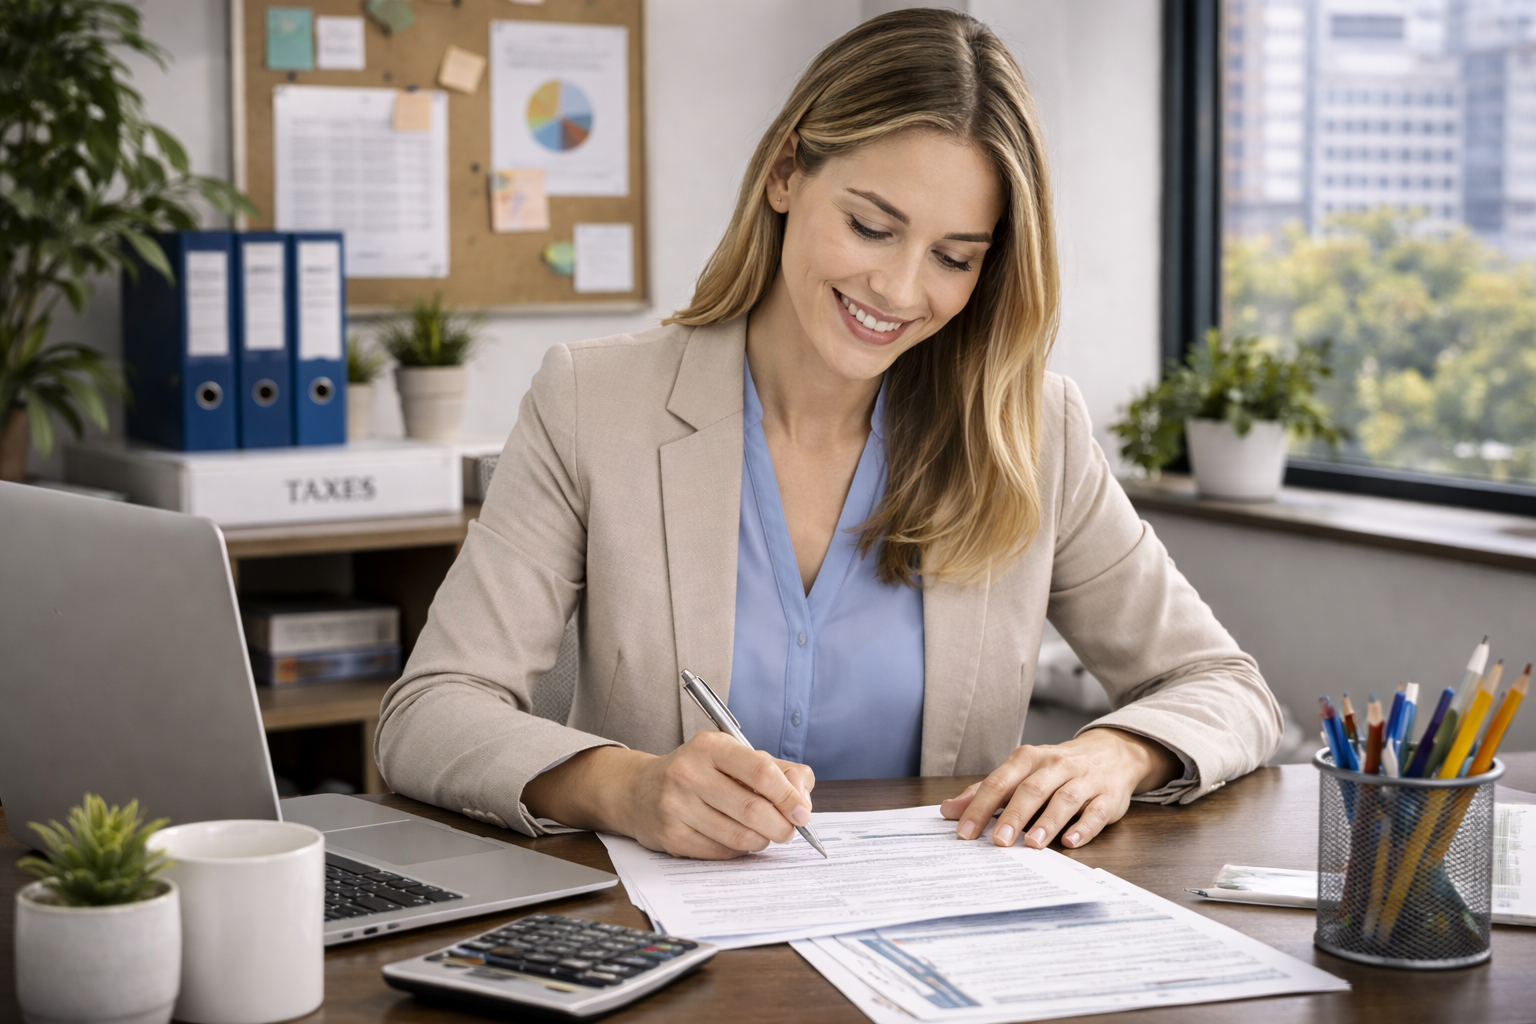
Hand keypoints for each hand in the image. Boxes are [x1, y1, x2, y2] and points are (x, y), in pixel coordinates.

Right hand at [522, 731, 815, 859]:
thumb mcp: (733, 756)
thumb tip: (804, 796)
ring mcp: (677, 806)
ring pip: (740, 836)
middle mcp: (689, 773)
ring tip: (764, 834)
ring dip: (762, 840)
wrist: (639, 791)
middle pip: (753, 810)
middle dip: (781, 826)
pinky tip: (737, 839)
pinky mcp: (671, 836)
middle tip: (789, 830)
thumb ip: (776, 769)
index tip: (803, 812)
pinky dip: (740, 851)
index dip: (788, 796)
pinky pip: (722, 852)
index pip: (761, 772)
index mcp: (710, 746)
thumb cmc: (698, 772)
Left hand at [940, 728, 1178, 849]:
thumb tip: (949, 810)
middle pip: (1031, 789)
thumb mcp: (1020, 773)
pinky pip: (1096, 812)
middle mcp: (1055, 765)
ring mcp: (1084, 780)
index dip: (981, 806)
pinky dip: (1083, 828)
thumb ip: (986, 792)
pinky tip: (1070, 842)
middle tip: (998, 842)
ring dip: (1047, 822)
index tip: (965, 831)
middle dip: (1013, 816)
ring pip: (1064, 799)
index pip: (1000, 782)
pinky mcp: (1108, 797)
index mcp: (1029, 758)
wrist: (1111, 753)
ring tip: (1032, 844)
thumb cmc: (1056, 768)